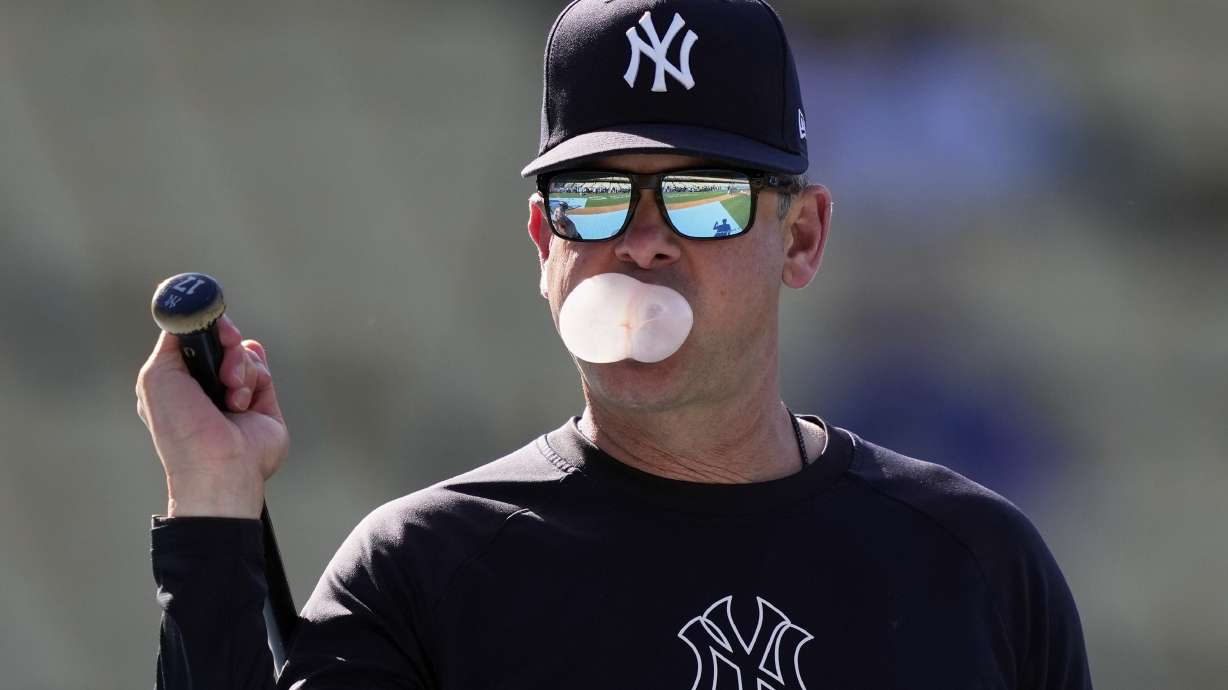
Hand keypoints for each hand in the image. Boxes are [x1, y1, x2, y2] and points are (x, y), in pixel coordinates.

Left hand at [135, 315, 288, 518]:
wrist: (217, 463)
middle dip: (225, 341)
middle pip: (223, 339)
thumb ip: (171, 340)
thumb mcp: (158, 375)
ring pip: (245, 352)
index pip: (194, 336)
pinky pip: (263, 369)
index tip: (211, 322)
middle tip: (225, 346)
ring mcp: (236, 391)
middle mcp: (206, 382)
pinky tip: (242, 403)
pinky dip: (255, 379)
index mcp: (178, 378)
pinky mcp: (263, 401)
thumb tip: (188, 316)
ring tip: (231, 395)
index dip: (204, 326)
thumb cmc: (181, 425)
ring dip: (238, 367)